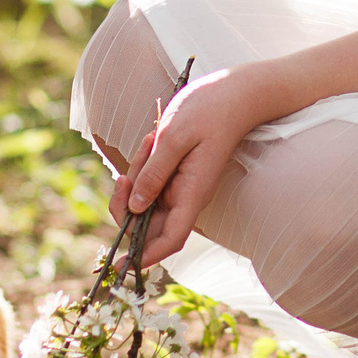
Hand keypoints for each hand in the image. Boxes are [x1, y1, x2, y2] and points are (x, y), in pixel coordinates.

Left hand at [111, 65, 274, 268]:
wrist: (234, 93)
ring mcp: (182, 186)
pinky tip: (153, 141)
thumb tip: (134, 208)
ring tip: (150, 143)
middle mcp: (187, 196)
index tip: (122, 265)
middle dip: (127, 206)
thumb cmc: (208, 111)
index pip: (170, 239)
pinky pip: (150, 181)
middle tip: (123, 177)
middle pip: (150, 224)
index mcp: (192, 194)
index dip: (147, 256)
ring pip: (146, 200)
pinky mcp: (176, 174)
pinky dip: (142, 165)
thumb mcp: (174, 138)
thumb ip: (154, 173)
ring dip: (136, 177)